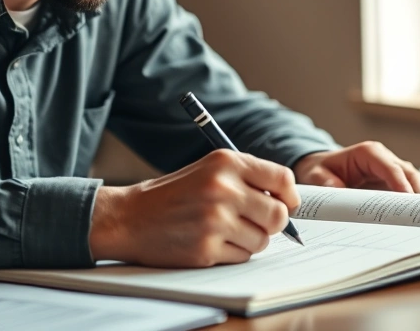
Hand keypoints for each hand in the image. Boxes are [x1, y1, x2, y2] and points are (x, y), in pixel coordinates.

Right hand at [89, 150, 298, 267]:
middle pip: (278, 214)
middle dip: (271, 223)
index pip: (282, 178)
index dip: (290, 195)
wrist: (129, 217)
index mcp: (226, 163)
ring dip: (249, 240)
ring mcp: (215, 220)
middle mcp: (223, 188)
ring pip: (262, 240)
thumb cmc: (172, 194)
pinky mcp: (206, 248)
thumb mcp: (208, 170)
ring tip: (224, 231)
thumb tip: (288, 200)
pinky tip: (211, 242)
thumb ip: (246, 178)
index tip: (287, 203)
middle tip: (254, 222)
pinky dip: (232, 253)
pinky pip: (242, 257)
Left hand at [292, 142, 419, 194]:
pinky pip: (414, 188)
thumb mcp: (315, 175)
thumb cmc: (320, 170)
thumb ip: (323, 181)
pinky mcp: (395, 181)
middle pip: (409, 173)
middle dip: (418, 192)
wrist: (320, 169)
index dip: (401, 183)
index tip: (409, 200)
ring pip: (416, 180)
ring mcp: (392, 169)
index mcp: (368, 153)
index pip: (390, 167)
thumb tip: (336, 189)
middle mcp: (384, 158)